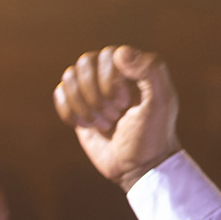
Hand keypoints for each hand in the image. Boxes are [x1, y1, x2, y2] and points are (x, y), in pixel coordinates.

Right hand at [52, 46, 180, 190]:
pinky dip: (70, 112)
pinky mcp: (77, 107)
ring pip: (69, 77)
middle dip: (96, 94)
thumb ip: (150, 70)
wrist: (138, 167)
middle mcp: (110, 74)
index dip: (111, 80)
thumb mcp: (161, 101)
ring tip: (103, 123)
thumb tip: (120, 52)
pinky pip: (59, 94)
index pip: (107, 55)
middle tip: (114, 115)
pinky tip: (87, 126)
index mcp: (132, 67)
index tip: (126, 104)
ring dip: (84, 105)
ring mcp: (92, 90)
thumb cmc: (153, 134)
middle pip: (84, 63)